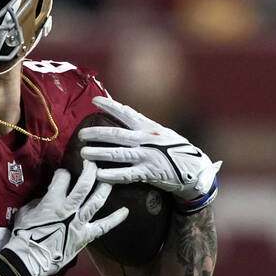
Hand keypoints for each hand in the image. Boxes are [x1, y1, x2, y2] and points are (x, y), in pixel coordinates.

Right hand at [0, 161, 128, 275]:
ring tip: (111, 178)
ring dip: (104, 187)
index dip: (63, 172)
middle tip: (94, 161)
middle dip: (90, 170)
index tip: (63, 173)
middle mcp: (69, 208)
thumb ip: (40, 201)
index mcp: (53, 200)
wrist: (29, 259)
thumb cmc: (24, 235)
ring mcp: (79, 222)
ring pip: (97, 201)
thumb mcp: (26, 212)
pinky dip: (115, 219)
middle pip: (85, 184)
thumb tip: (47, 196)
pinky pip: (103, 226)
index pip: (63, 177)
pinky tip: (125, 211)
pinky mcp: (85, 236)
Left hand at [80, 95, 220, 208]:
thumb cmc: (175, 150)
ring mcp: (147, 156)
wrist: (195, 169)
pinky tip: (99, 175)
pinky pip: (126, 174)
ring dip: (98, 153)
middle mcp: (146, 139)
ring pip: (117, 154)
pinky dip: (111, 175)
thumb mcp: (161, 133)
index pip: (125, 113)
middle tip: (80, 134)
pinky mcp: (148, 173)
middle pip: (116, 134)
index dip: (109, 106)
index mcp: (148, 127)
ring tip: (83, 153)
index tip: (94, 101)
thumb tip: (125, 114)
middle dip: (96, 133)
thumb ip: (143, 126)